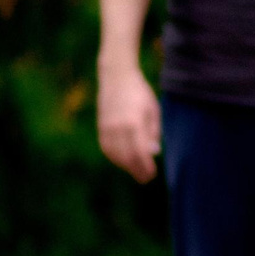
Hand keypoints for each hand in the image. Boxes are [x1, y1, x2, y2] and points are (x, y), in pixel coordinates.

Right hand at [96, 65, 161, 182]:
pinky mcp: (101, 127)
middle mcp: (119, 127)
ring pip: (115, 155)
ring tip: (136, 170)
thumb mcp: (153, 110)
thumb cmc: (140, 93)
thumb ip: (153, 132)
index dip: (146, 166)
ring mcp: (107, 128)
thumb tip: (153, 153)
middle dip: (137, 170)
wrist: (117, 76)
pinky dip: (115, 158)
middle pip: (127, 157)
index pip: (140, 153)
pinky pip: (107, 149)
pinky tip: (123, 161)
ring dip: (126, 166)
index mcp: (134, 123)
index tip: (152, 174)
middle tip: (146, 178)